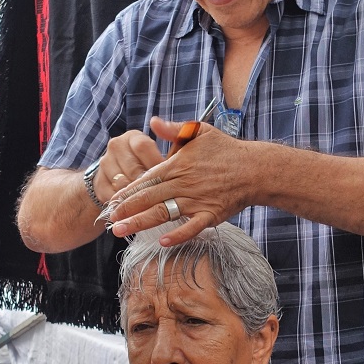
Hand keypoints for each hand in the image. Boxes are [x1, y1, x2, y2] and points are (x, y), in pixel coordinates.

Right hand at [97, 130, 164, 201]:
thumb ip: (171, 146)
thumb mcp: (160, 154)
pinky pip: (112, 196)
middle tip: (160, 194)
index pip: (143, 147)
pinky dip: (124, 204)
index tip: (167, 175)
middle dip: (148, 184)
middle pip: (133, 169)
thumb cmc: (147, 164)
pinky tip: (134, 208)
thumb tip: (174, 145)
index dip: (156, 163)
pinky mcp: (98, 182)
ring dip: (136, 196)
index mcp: (133, 137)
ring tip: (149, 203)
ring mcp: (105, 164)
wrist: (117, 175)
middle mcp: (116, 146)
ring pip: (122, 184)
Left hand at [106, 118, 258, 245]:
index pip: (145, 179)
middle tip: (108, 220)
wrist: (255, 169)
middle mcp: (183, 184)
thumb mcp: (199, 131)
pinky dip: (178, 235)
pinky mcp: (211, 214)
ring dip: (141, 223)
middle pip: (149, 198)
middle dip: (126, 210)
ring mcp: (197, 201)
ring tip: (122, 231)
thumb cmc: (226, 149)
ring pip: (163, 213)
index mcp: (177, 165)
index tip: (112, 200)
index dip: (127, 191)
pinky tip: (162, 242)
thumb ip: (173, 129)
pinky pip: (192, 227)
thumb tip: (152, 121)